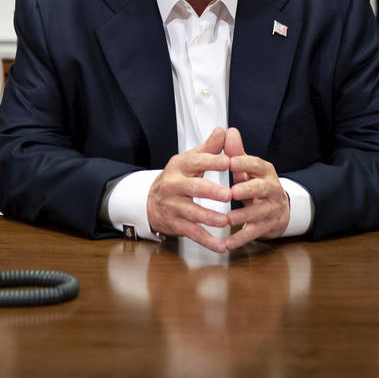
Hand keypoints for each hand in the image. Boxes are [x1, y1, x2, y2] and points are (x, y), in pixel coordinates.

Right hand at [147, 127, 233, 252]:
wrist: (149, 201)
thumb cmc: (177, 178)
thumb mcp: (190, 160)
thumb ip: (209, 148)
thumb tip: (224, 131)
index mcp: (180, 166)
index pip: (197, 162)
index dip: (212, 162)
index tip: (229, 162)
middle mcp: (174, 185)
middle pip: (193, 188)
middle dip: (211, 192)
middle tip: (228, 194)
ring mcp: (173, 206)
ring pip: (193, 213)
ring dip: (210, 218)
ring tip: (226, 221)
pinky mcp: (175, 224)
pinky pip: (193, 233)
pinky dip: (207, 241)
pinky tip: (221, 245)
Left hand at [223, 127, 289, 249]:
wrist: (278, 208)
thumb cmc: (255, 184)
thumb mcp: (247, 167)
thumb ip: (236, 152)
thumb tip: (228, 131)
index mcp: (264, 171)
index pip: (255, 164)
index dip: (243, 163)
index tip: (229, 162)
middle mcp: (271, 188)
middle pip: (261, 188)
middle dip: (247, 189)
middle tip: (232, 192)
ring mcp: (270, 208)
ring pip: (258, 213)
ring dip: (243, 216)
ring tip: (227, 219)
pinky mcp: (267, 226)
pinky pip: (253, 232)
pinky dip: (240, 239)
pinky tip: (226, 243)